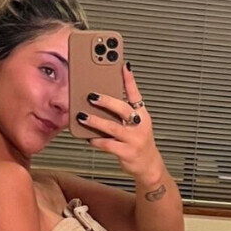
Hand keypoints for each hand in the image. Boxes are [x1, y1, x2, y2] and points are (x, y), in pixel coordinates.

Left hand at [74, 65, 164, 187]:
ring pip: (113, 127)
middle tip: (91, 95)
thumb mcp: (135, 123)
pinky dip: (96, 140)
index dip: (129, 79)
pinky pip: (108, 144)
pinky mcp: (127, 152)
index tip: (122, 65)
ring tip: (82, 116)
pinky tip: (88, 137)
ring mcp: (134, 139)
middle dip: (106, 101)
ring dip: (96, 121)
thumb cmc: (137, 141)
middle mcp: (140, 125)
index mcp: (142, 114)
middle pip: (123, 109)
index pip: (135, 94)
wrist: (148, 165)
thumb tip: (101, 98)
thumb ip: (122, 111)